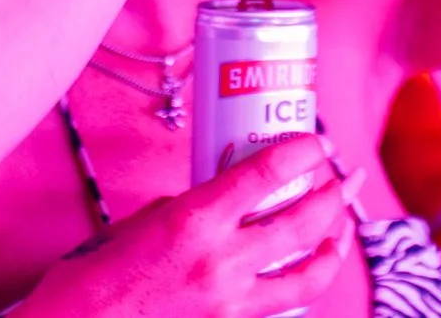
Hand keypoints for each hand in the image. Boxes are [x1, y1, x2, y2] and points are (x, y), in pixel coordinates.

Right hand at [17, 137, 357, 317]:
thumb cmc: (97, 275)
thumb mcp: (142, 222)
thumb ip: (190, 205)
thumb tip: (221, 194)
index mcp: (194, 220)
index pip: (266, 174)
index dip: (303, 152)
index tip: (318, 140)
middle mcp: (220, 260)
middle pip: (302, 221)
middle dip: (334, 193)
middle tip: (341, 176)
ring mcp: (230, 301)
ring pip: (309, 273)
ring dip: (335, 243)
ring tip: (343, 223)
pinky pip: (285, 304)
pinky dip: (306, 282)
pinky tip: (313, 268)